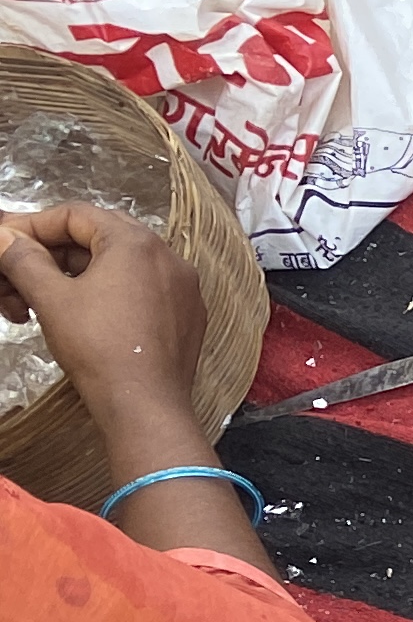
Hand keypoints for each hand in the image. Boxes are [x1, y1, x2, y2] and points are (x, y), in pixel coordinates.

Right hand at [2, 205, 203, 437]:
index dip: (33, 226)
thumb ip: (23, 259)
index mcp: (137, 243)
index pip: (76, 215)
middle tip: (18, 273)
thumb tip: (5, 238)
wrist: (145, 405)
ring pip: (117, 267)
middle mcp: (168, 258)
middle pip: (97, 238)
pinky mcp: (186, 316)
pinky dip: (106, 294)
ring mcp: (182, 288)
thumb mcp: (51, 298)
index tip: (6, 244)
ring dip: (72, 278)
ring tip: (36, 303)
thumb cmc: (99, 348)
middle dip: (51, 254)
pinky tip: (76, 315)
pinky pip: (140, 290)